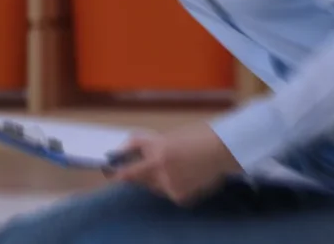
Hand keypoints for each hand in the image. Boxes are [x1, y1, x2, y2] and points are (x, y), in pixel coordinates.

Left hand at [108, 123, 240, 204]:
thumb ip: (150, 145)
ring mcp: (169, 183)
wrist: (222, 151)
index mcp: (156, 148)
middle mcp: (159, 167)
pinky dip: (171, 187)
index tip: (111, 166)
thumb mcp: (170, 136)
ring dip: (153, 180)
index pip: (129, 154)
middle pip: (132, 176)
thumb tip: (131, 153)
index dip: (118, 161)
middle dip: (127, 175)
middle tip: (125, 173)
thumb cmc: (198, 137)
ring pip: (151, 186)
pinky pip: (168, 193)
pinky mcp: (179, 196)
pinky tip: (185, 177)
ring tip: (171, 169)